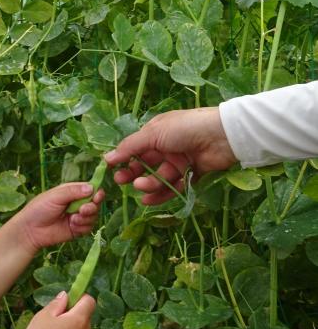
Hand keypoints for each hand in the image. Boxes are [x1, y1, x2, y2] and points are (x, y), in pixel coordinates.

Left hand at [9, 183, 104, 252]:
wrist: (30, 230)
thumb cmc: (39, 209)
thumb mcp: (55, 196)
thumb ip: (73, 191)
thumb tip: (92, 188)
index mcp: (72, 192)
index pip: (90, 189)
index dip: (96, 192)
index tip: (97, 196)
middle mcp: (77, 203)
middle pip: (95, 203)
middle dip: (92, 207)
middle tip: (83, 210)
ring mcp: (78, 217)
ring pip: (93, 216)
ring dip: (86, 218)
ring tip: (73, 219)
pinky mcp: (77, 229)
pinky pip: (88, 228)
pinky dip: (82, 227)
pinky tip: (72, 226)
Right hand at [105, 107, 236, 204]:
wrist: (222, 135)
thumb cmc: (185, 128)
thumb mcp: (153, 133)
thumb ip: (130, 147)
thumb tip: (107, 159)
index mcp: (156, 133)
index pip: (135, 148)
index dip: (123, 159)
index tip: (111, 169)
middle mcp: (166, 147)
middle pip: (145, 164)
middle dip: (132, 173)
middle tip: (122, 181)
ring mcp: (179, 162)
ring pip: (158, 177)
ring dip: (147, 184)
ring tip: (141, 187)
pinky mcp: (191, 175)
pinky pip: (174, 187)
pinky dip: (161, 194)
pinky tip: (149, 200)